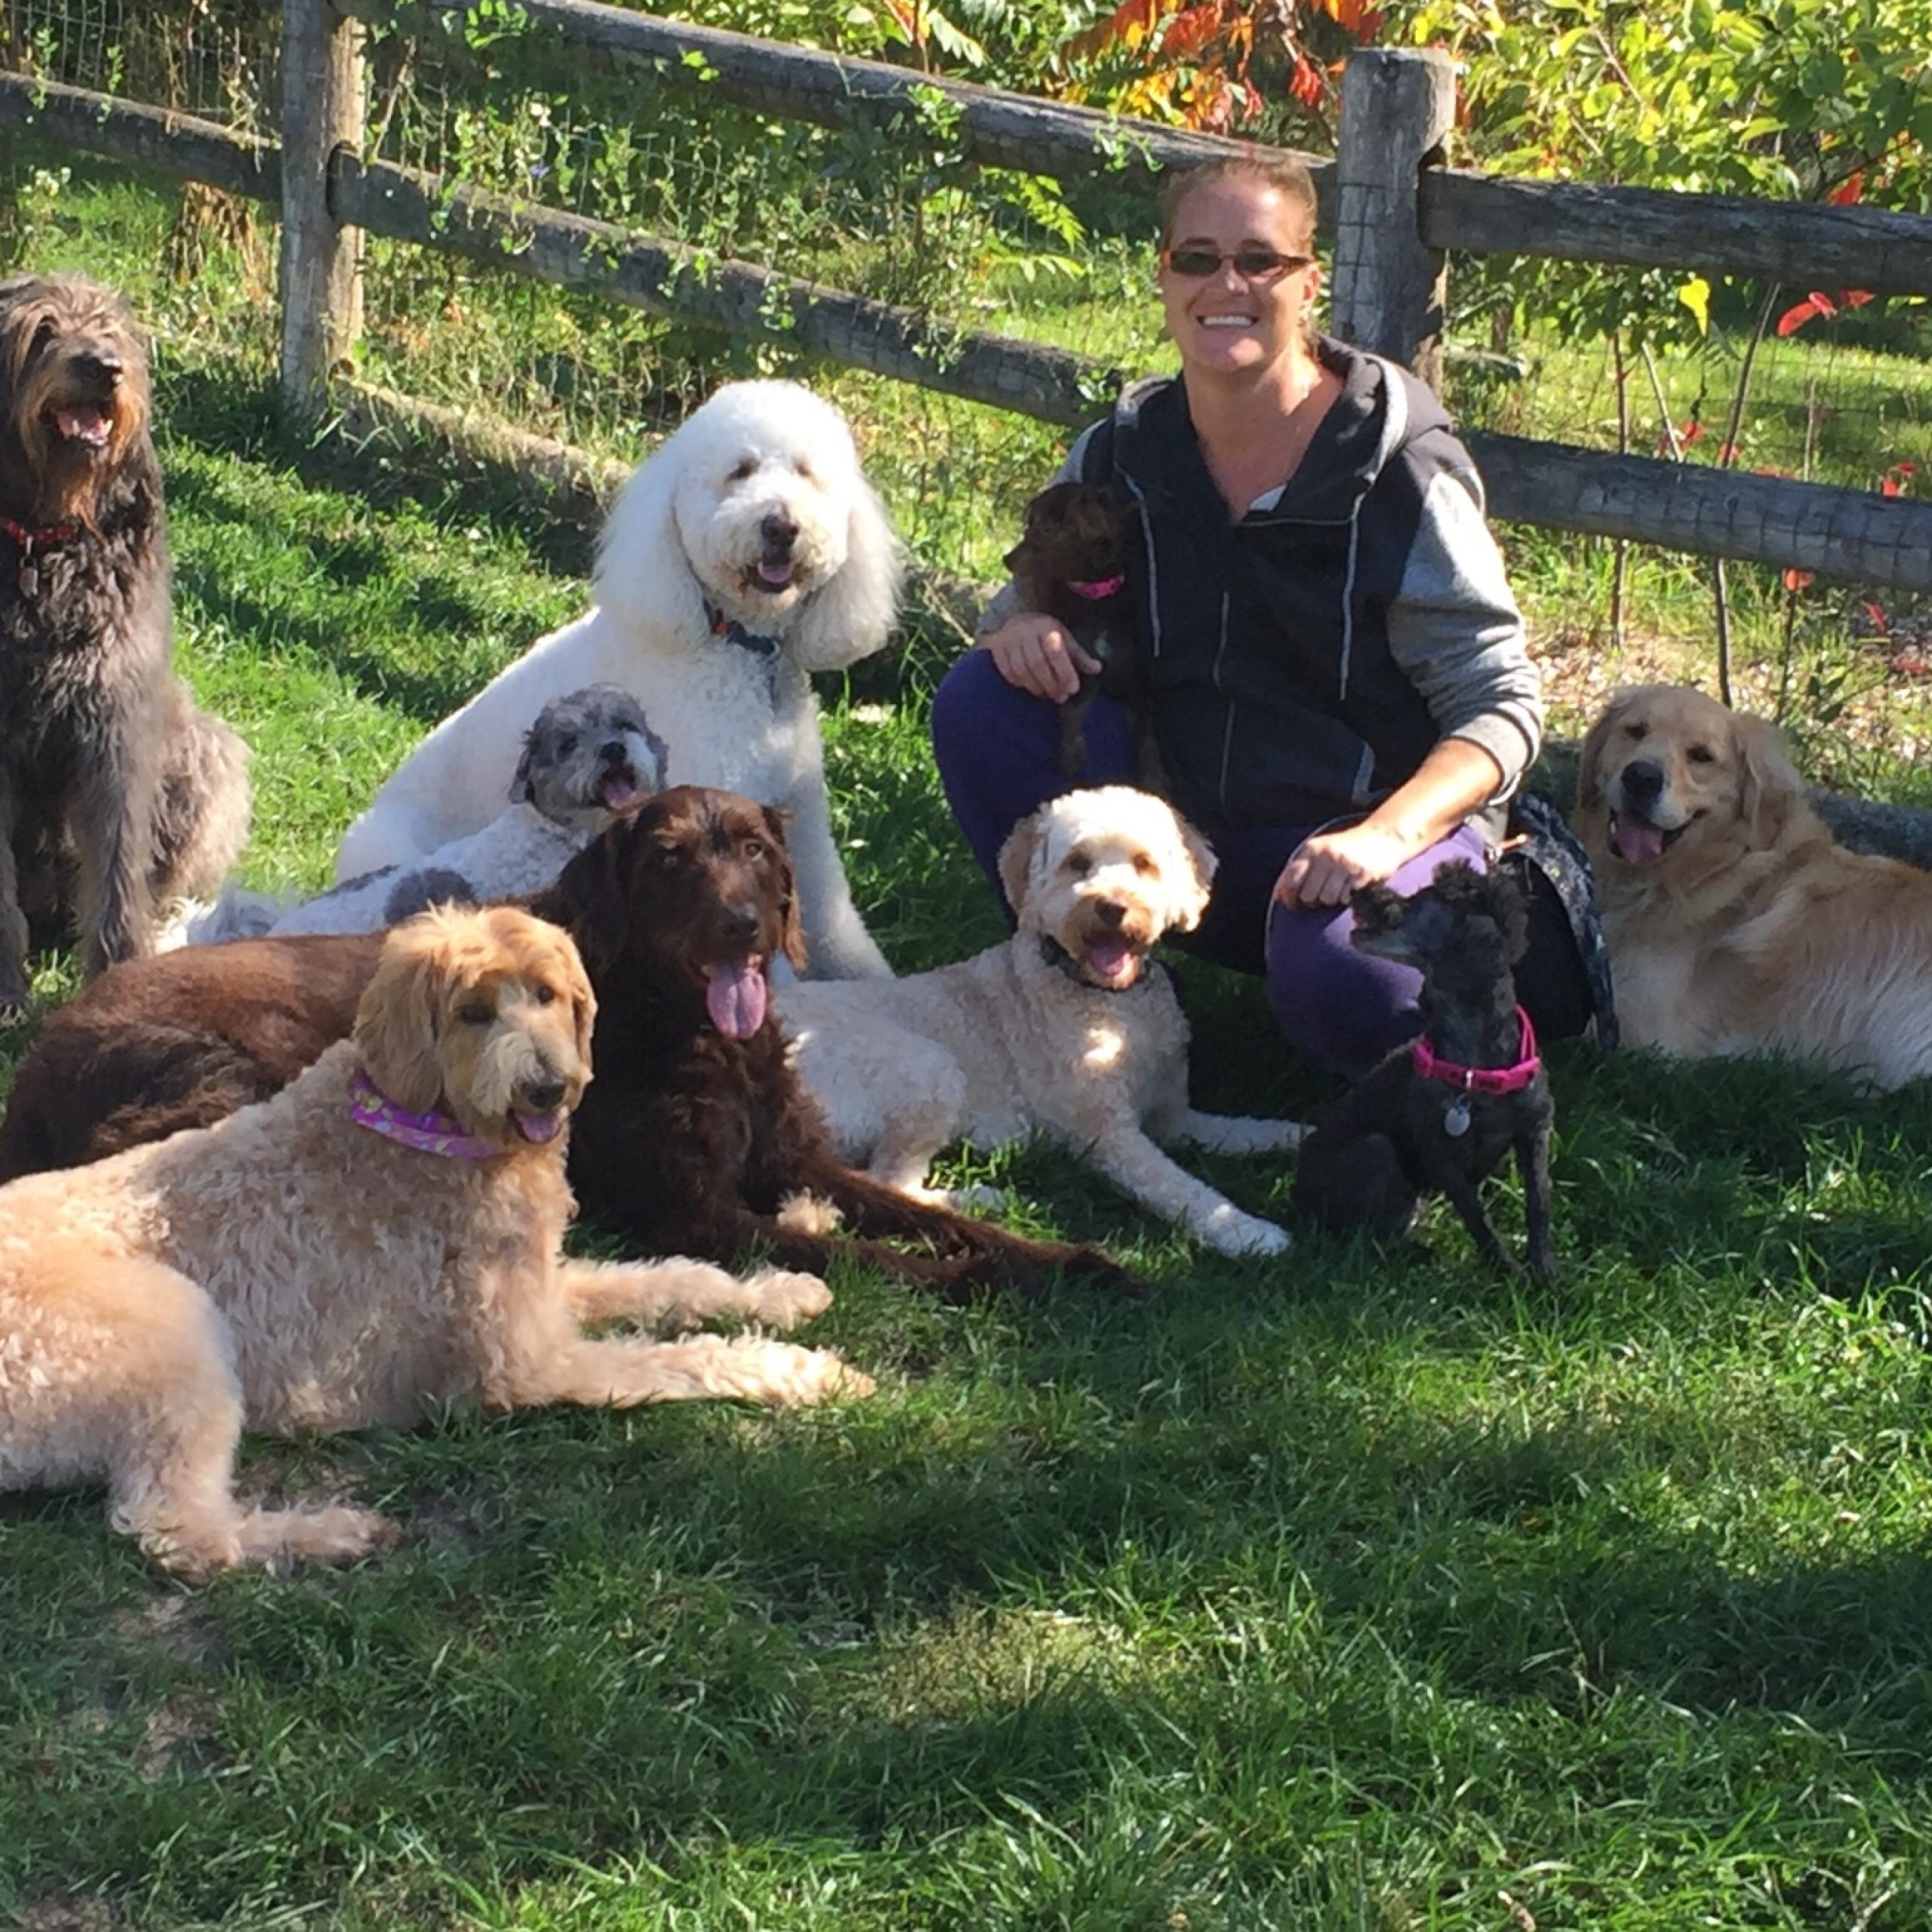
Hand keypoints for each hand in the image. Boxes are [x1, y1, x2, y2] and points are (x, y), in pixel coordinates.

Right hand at [981, 612, 1100, 701]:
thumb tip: (1097, 669)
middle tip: (1060, 697)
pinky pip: (1007, 672)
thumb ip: (1079, 656)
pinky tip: (1029, 687)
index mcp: (1046, 627)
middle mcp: (1025, 631)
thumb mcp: (1065, 639)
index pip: (1055, 651)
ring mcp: (1008, 639)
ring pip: (1021, 670)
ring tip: (1046, 694)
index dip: (1065, 672)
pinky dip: (1019, 683)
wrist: (1018, 620)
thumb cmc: (1046, 634)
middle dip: (1051, 684)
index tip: (1073, 689)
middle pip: (1037, 664)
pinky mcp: (996, 648)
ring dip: (1035, 687)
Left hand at [1273, 823, 1421, 910]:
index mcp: (1312, 848)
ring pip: (1326, 899)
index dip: (1288, 896)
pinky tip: (1352, 890)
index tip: (1291, 903)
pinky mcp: (1362, 874)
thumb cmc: (1349, 848)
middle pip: (1307, 894)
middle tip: (1321, 898)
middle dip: (1312, 902)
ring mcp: (1344, 864)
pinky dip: (1347, 899)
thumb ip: (1301, 869)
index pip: (1291, 877)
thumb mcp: (1322, 850)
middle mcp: (1326, 855)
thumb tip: (1277, 896)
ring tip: (1339, 891)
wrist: (1384, 837)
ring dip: (1331, 901)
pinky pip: (1346, 899)